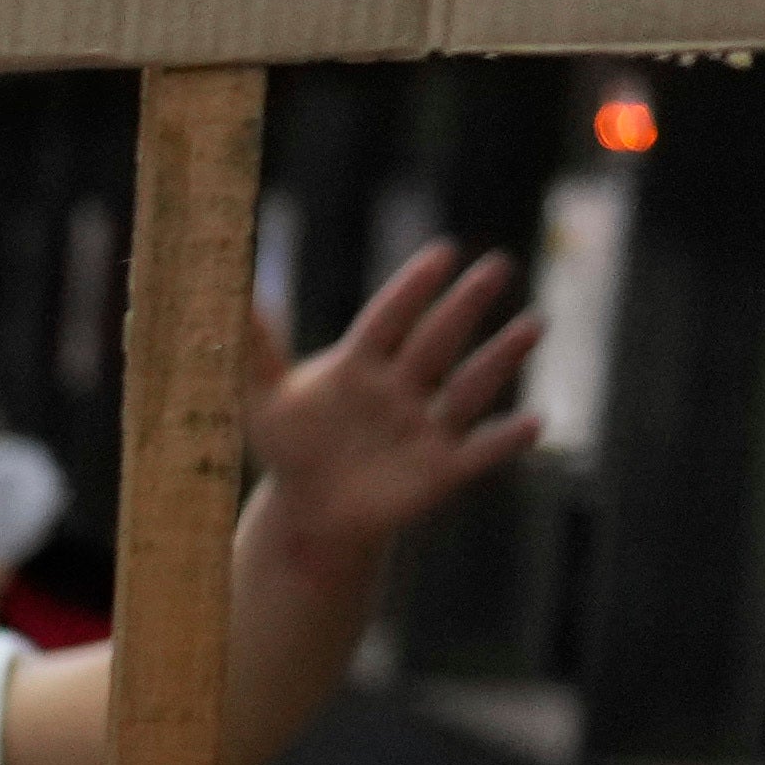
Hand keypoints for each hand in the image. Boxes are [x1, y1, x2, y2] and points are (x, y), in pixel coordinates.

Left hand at [238, 240, 539, 577]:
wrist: (312, 513)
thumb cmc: (291, 447)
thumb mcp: (263, 398)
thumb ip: (253, 346)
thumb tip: (231, 288)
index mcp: (361, 365)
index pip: (389, 320)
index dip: (412, 289)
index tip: (442, 252)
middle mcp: (402, 388)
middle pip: (436, 341)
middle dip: (465, 306)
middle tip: (498, 266)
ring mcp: (425, 427)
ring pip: (469, 388)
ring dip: (501, 359)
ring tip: (533, 324)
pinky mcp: (441, 470)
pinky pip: (478, 453)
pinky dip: (505, 441)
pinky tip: (534, 422)